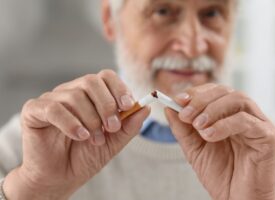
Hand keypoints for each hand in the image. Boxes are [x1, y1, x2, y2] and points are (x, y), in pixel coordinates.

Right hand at [4, 70, 149, 198]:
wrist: (60, 177)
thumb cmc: (86, 156)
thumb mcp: (114, 141)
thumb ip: (130, 125)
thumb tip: (146, 107)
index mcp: (90, 95)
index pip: (106, 76)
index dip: (119, 88)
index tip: (128, 105)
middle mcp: (71, 92)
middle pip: (91, 81)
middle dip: (107, 105)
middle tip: (112, 127)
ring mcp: (52, 100)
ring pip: (75, 96)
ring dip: (91, 119)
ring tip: (95, 139)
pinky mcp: (34, 111)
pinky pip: (54, 108)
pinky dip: (71, 123)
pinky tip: (80, 136)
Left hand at [165, 83, 274, 199]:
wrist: (237, 198)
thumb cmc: (219, 173)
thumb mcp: (194, 148)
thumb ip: (182, 129)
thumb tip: (169, 108)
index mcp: (227, 114)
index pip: (213, 91)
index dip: (195, 92)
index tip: (177, 100)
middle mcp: (244, 114)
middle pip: (225, 91)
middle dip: (201, 99)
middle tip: (185, 114)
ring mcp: (257, 123)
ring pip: (238, 99)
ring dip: (213, 109)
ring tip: (198, 126)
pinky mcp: (268, 136)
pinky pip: (246, 121)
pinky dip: (225, 124)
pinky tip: (210, 136)